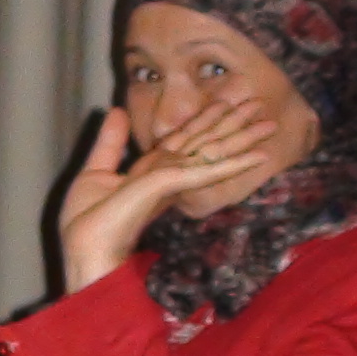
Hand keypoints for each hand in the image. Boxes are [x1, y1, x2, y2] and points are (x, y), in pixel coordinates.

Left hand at [57, 103, 274, 291]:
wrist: (88, 251)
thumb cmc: (88, 223)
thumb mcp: (95, 172)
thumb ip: (110, 142)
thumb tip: (116, 110)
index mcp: (152, 172)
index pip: (184, 141)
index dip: (204, 121)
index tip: (224, 104)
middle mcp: (168, 175)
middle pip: (205, 143)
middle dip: (231, 124)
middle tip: (257, 106)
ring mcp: (173, 181)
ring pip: (214, 152)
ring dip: (243, 137)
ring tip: (267, 121)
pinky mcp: (171, 185)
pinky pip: (208, 170)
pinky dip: (236, 162)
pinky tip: (260, 155)